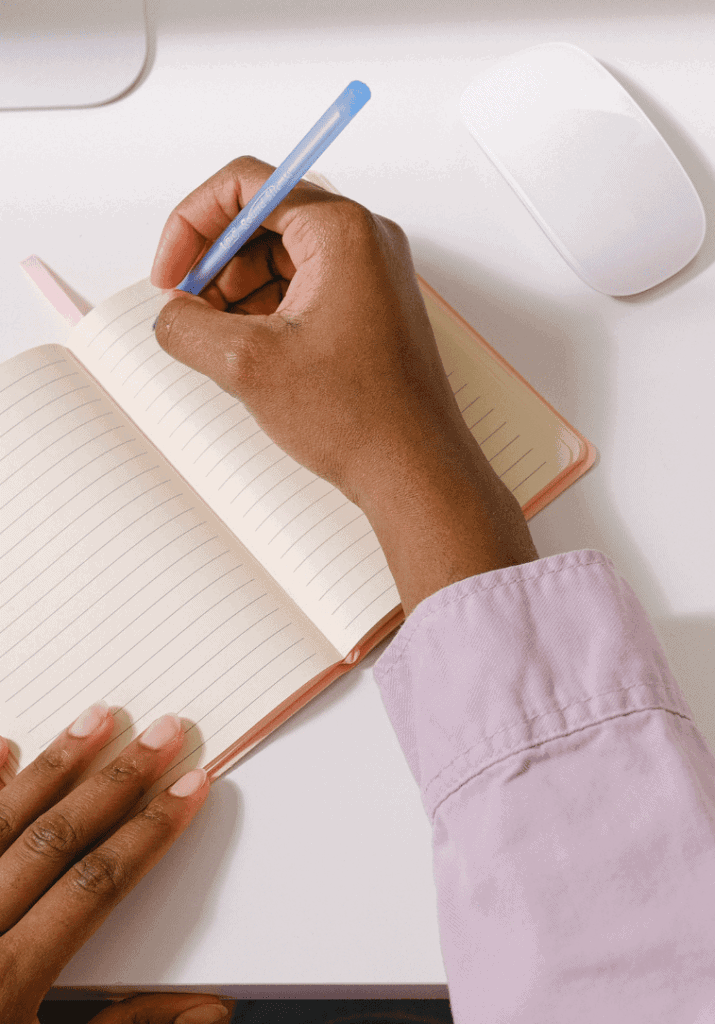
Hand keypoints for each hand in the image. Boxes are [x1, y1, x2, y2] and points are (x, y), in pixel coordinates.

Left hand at [0, 711, 230, 1023]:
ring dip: (52, 766)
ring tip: (97, 719)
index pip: (97, 884)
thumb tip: (209, 1009)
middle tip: (161, 731)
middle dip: (116, 780)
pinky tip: (0, 748)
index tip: (190, 786)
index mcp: (5, 987)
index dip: (151, 831)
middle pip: (53, 838)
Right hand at [150, 156, 477, 509]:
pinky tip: (250, 354)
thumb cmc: (362, 419)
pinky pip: (301, 288)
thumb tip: (170, 314)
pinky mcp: (367, 308)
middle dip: (214, 266)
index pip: (245, 186)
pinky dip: (265, 312)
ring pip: (278, 258)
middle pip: (261, 221)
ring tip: (220, 343)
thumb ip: (187, 326)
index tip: (171, 274)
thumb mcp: (248, 366)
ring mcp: (369, 275)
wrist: (415, 471)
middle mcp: (363, 242)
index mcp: (341, 232)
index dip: (192, 224)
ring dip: (237, 293)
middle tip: (189, 312)